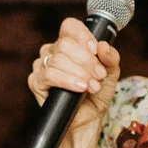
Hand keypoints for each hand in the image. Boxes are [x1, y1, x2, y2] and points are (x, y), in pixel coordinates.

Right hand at [28, 17, 121, 132]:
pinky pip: (49, 75)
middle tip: (99, 75)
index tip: (95, 50)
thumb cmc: (97, 94)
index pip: (69, 27)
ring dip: (79, 73)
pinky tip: (79, 88)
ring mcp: (42, 65)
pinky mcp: (36, 82)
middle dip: (86, 61)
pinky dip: (68, 81)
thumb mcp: (111, 73)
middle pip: (65, 44)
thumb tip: (103, 46)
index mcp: (69, 44)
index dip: (82, 35)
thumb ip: (111, 58)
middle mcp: (53, 51)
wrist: (88, 120)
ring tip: (92, 86)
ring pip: (58, 59)